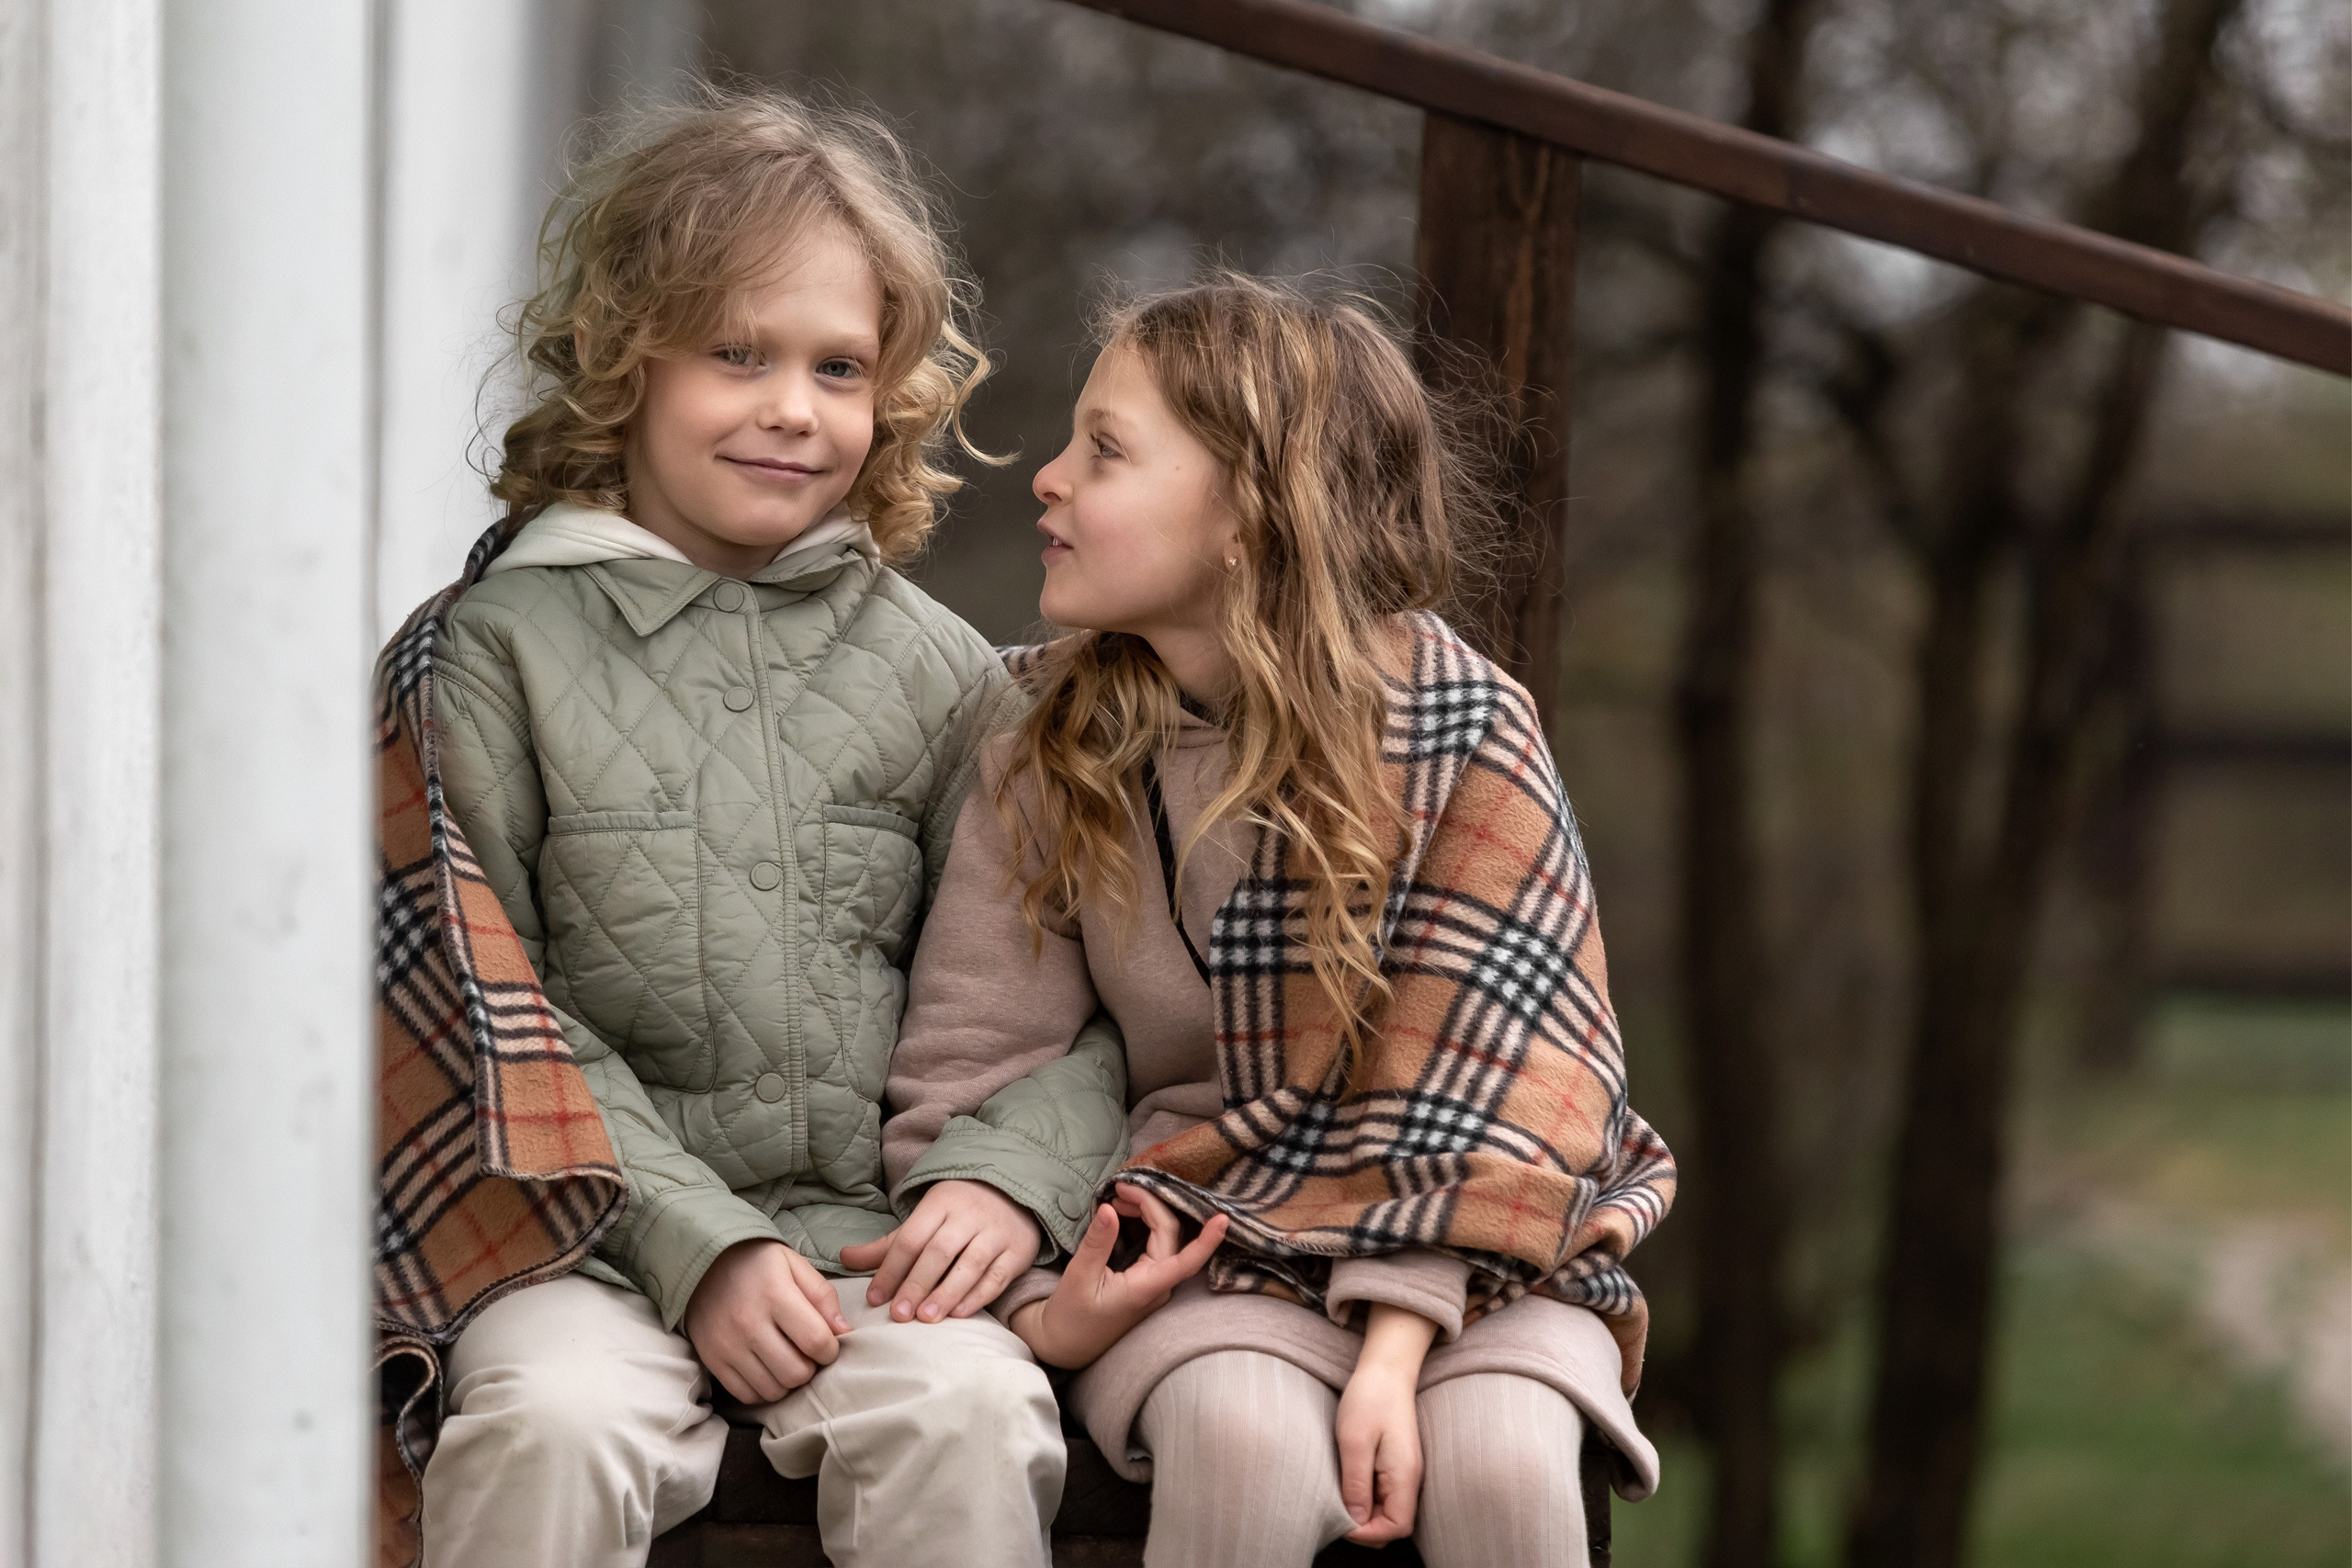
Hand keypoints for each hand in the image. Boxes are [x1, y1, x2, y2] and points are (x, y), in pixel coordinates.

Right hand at [683, 1239, 851, 1404]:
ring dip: (788, 1381)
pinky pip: (747, 1395)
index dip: (831, 1350)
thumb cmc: (757, 1264)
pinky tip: (767, 1369)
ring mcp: (728, 1346)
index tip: (828, 1344)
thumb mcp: (795, 1265)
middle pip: (796, 1373)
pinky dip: (764, 1390)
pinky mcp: (713, 1361)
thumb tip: (844, 1332)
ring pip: (773, 1390)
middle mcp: (749, 1324)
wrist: (703, 1264)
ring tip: (787, 1360)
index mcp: (775, 1295)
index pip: (816, 1341)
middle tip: (806, 1354)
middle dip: (811, 1368)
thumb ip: (823, 1296)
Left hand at [837, 1179, 1042, 1322]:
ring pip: (971, 1264)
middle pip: (939, 1251)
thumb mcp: (924, 1219)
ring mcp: (996, 1232)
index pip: (911, 1238)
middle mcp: (969, 1216)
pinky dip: (978, 1296)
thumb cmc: (958, 1212)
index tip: (875, 1298)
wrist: (1012, 1191)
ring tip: (926, 1318)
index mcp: (940, 1204)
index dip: (891, 1269)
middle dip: (917, 1284)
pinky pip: (998, 1276)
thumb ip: (887, 1245)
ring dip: (947, 1293)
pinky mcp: (1018, 1250)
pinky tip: (959, 1313)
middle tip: (899, 1315)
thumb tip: (844, 1258)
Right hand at [1008, 1183, 1227, 1368]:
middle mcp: (1158, 1285)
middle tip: (1120, 1188)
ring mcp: (1155, 1284)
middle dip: (1150, 1205)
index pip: (1187, 1261)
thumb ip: (1098, 1243)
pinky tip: (1125, 1212)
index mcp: (1147, 1287)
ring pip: (1165, 1238)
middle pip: (1170, 1235)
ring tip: (1118, 1198)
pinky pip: (1155, 1245)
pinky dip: (1143, 1223)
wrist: (1065, 1344)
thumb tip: (1110, 1209)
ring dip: (1147, 1212)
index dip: (1207, 1240)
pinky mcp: (1147, 1281)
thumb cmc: (1070, 1318)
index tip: (1223, 1218)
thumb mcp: (1079, 1277)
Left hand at [1335, 1302, 1438, 1544]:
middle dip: (1365, 1527)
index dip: (1368, 1533)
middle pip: (1393, 1524)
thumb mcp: (1354, 1441)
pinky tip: (1347, 1485)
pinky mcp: (1396, 1464)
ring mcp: (1404, 1471)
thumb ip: (1356, 1484)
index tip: (1341, 1521)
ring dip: (1365, 1513)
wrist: (1386, 1368)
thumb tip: (1355, 1522)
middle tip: (1335, 1512)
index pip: (1396, 1527)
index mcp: (1404, 1475)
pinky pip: (1384, 1495)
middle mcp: (1409, 1478)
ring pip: (1388, 1511)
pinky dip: (1366, 1499)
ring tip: (1338, 1499)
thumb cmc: (1370, 1398)